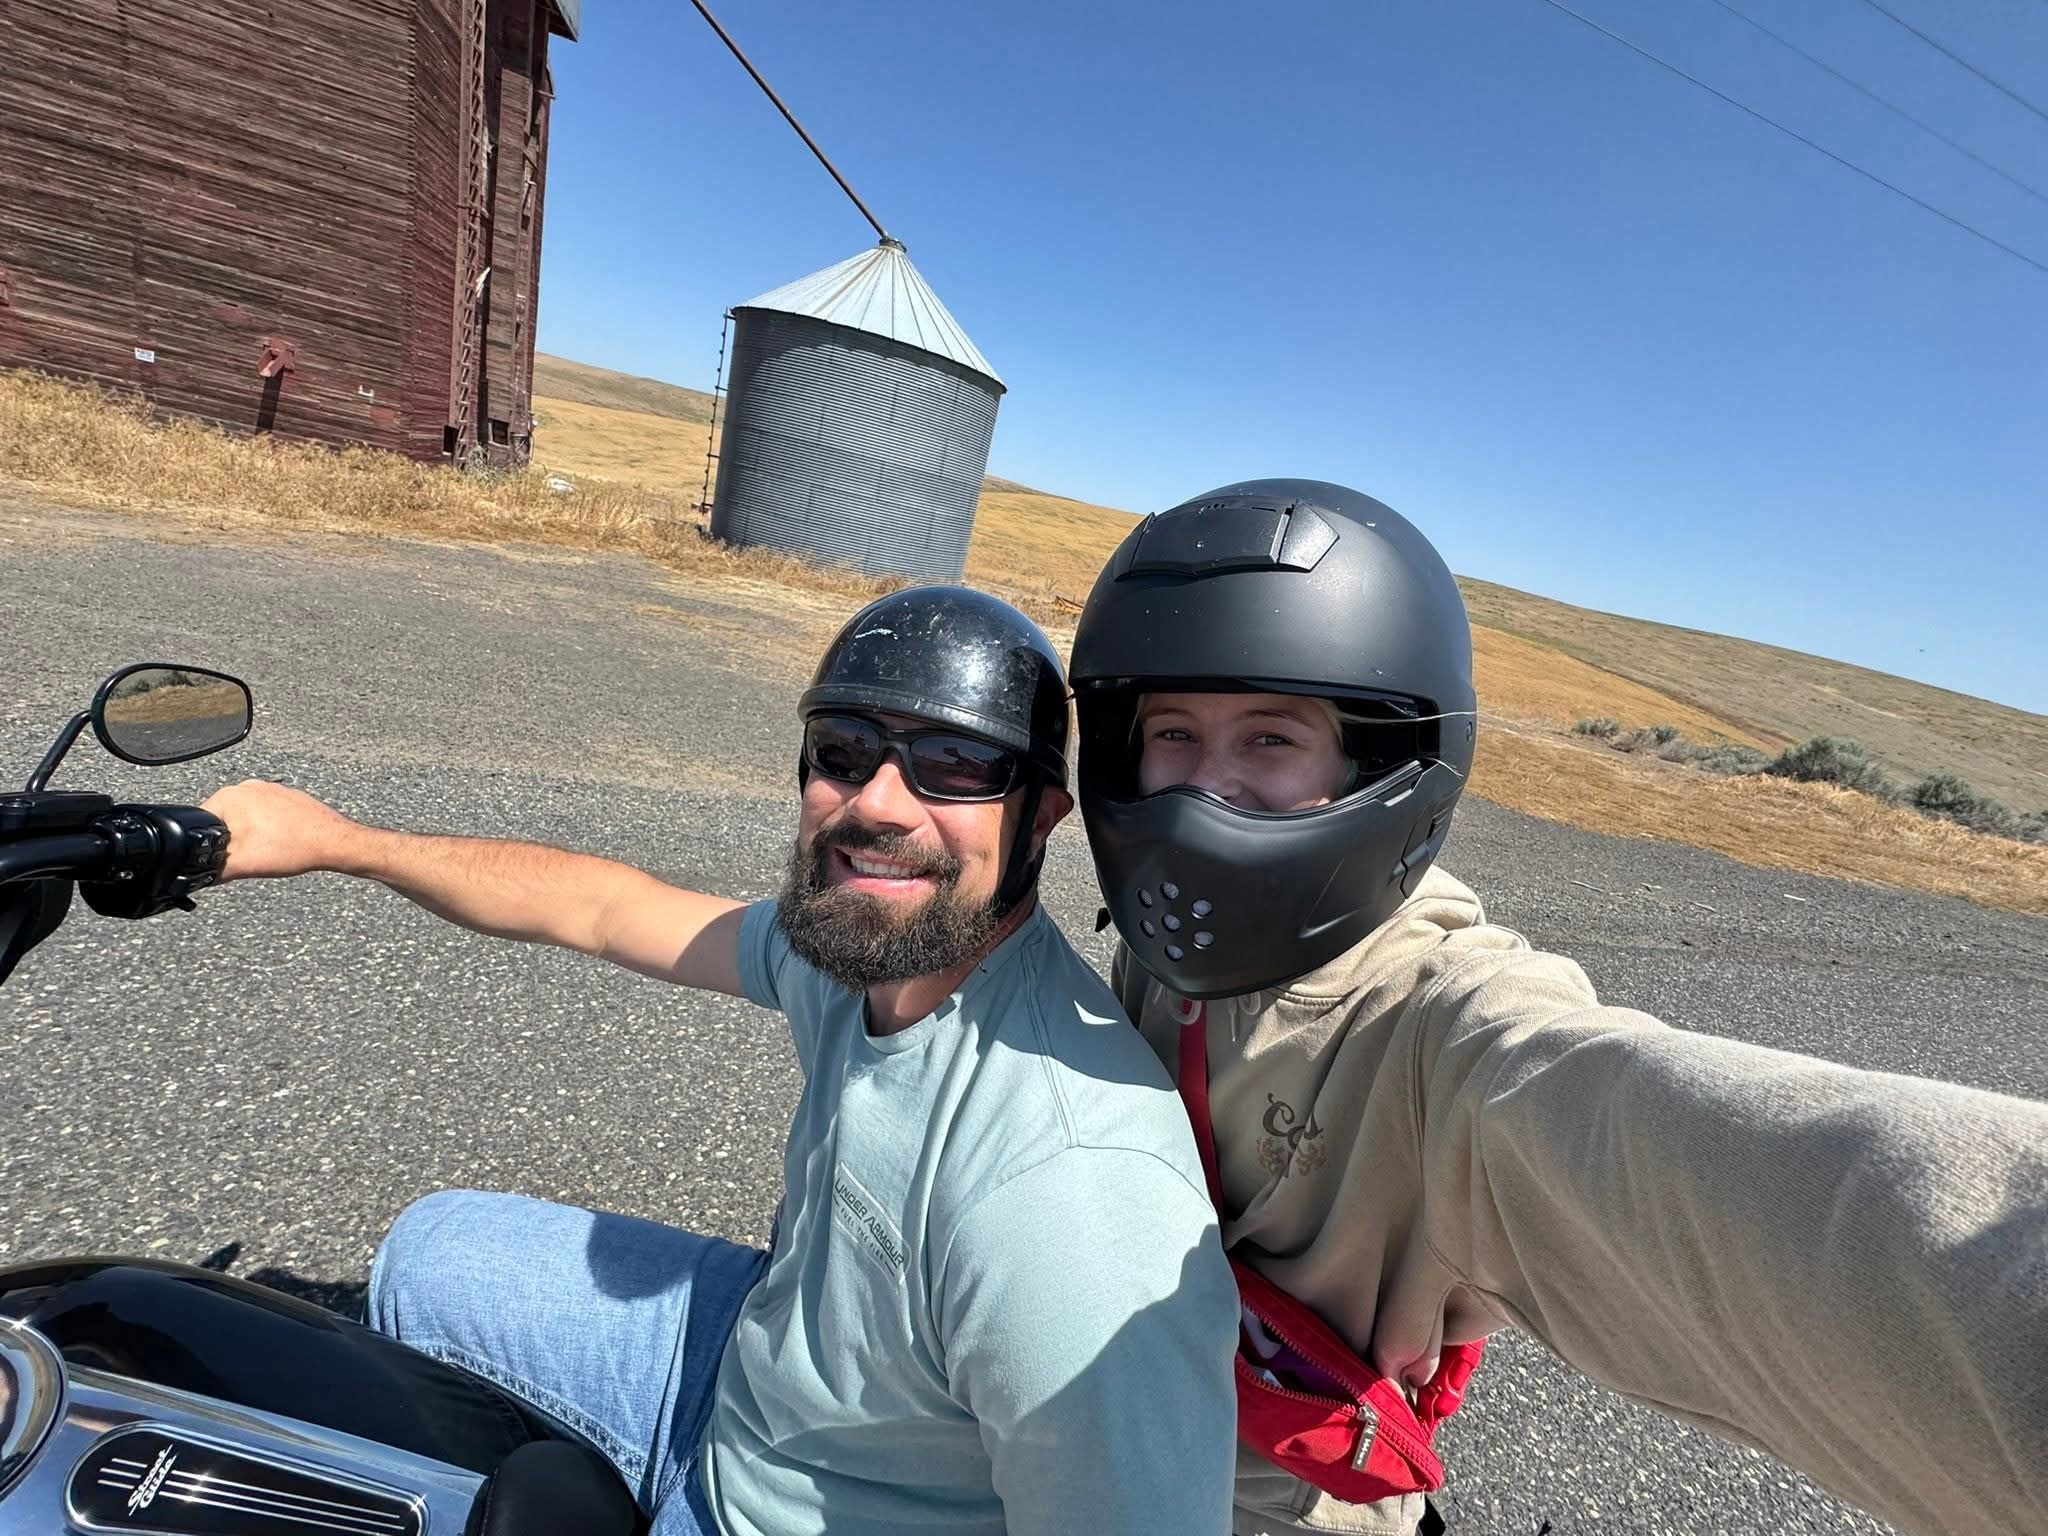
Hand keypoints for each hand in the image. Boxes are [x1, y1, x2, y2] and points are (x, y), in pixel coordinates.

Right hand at [200, 780, 359, 881]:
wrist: (334, 843)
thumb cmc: (294, 847)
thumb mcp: (240, 865)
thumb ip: (210, 870)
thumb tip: (196, 876)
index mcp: (230, 796)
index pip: (199, 823)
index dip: (204, 847)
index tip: (219, 858)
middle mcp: (248, 786)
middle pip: (222, 821)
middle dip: (229, 842)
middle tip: (249, 856)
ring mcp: (269, 790)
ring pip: (245, 820)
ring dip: (250, 837)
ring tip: (269, 850)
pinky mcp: (286, 797)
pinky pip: (266, 816)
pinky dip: (269, 832)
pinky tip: (281, 844)